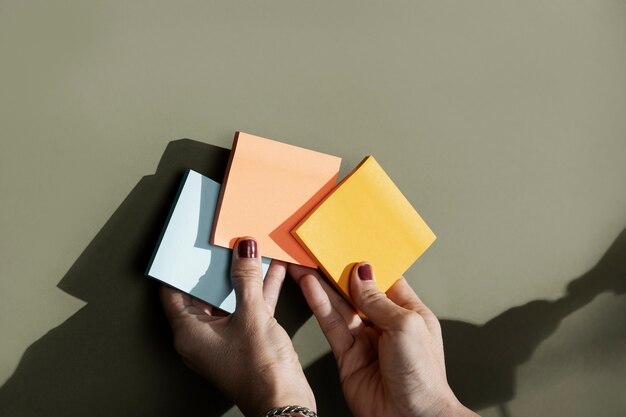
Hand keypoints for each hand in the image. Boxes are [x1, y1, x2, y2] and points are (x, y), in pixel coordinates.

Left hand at [161, 237, 314, 416]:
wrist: (285, 404)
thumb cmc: (260, 373)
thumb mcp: (252, 315)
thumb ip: (247, 278)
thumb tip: (243, 251)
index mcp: (189, 332)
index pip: (173, 291)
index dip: (179, 266)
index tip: (188, 246)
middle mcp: (202, 336)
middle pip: (202, 292)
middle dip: (216, 267)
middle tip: (223, 243)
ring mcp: (224, 339)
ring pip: (229, 299)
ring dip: (241, 277)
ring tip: (250, 252)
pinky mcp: (245, 341)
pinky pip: (247, 308)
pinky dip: (258, 291)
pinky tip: (271, 273)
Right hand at [289, 263, 477, 416]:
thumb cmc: (421, 375)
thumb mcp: (404, 325)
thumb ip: (378, 298)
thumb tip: (362, 272)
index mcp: (408, 312)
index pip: (385, 279)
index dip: (366, 263)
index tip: (349, 244)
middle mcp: (385, 324)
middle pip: (357, 291)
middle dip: (339, 272)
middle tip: (320, 251)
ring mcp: (365, 340)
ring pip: (340, 305)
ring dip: (323, 285)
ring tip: (306, 264)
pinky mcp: (347, 355)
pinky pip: (331, 324)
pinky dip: (318, 304)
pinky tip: (309, 286)